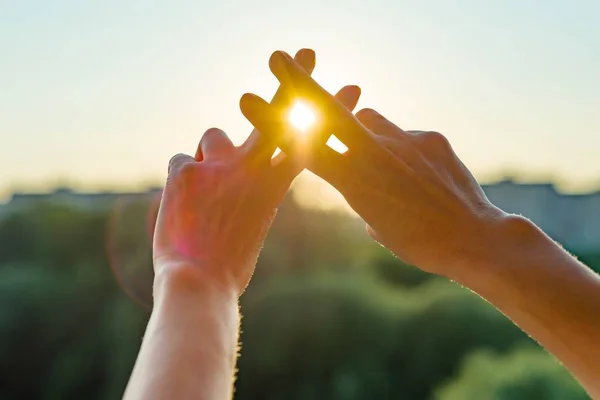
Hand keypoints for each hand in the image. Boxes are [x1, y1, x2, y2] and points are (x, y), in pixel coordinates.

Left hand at [153, 49, 360, 295]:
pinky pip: (180, 162)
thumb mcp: (254, 225)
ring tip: (204, 187)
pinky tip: (179, 207)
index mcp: (276, 184)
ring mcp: (219, 164)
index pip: (309, 138)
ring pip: (214, 135)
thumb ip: (251, 192)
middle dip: (293, 81)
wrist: (199, 285)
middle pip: (275, 111)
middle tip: (304, 53)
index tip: (350, 90)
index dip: (330, 112)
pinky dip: (180, 180)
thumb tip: (237, 176)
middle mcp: (252, 165)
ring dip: (210, 154)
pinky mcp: (185, 170)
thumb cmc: (231, 265)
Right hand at [240, 51, 506, 278]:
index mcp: (354, 183)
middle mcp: (375, 154)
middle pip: (330, 111)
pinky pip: (403, 134)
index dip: (275, 122)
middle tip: (280, 59)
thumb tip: (363, 186)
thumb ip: (362, 198)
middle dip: (301, 84)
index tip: (251, 100)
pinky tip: (418, 175)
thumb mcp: (378, 226)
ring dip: (363, 130)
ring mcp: (404, 140)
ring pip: (369, 120)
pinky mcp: (430, 137)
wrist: (475, 238)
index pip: (305, 146)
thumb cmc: (420, 244)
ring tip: (379, 161)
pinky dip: (400, 148)